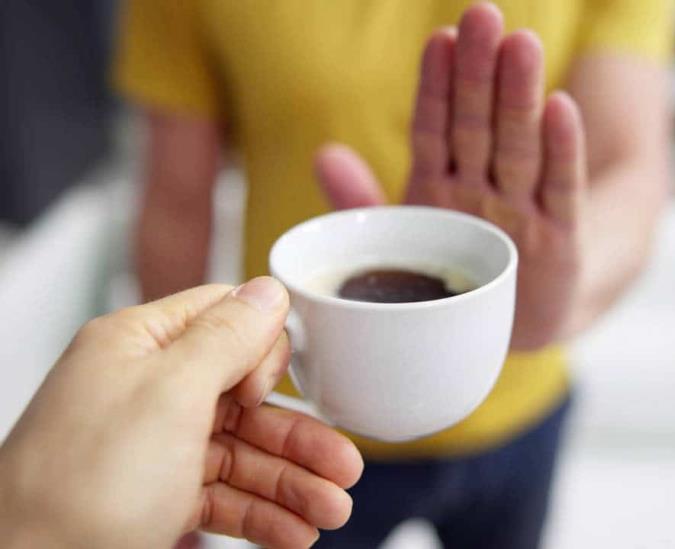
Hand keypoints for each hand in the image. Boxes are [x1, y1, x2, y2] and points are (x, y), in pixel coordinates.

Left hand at [0, 278, 362, 548]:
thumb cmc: (80, 487)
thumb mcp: (169, 395)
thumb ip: (226, 338)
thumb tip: (268, 290)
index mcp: (141, 346)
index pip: (223, 321)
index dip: (262, 351)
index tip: (277, 389)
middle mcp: (148, 391)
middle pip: (245, 399)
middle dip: (298, 438)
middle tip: (343, 467)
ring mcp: (153, 447)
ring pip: (241, 453)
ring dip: (291, 483)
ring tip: (331, 512)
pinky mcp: (156, 497)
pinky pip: (223, 495)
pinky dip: (261, 514)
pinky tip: (293, 532)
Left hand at [315, 3, 585, 349]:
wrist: (515, 321)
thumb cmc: (455, 269)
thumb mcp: (404, 234)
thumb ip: (364, 201)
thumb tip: (324, 156)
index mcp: (438, 186)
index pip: (433, 128)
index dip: (434, 87)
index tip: (437, 40)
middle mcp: (480, 189)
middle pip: (477, 125)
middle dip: (478, 73)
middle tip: (481, 16)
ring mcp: (522, 209)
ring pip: (518, 147)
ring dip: (518, 98)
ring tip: (520, 44)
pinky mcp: (562, 236)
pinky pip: (559, 189)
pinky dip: (561, 152)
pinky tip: (560, 108)